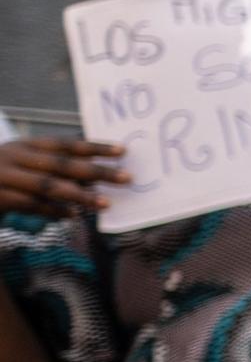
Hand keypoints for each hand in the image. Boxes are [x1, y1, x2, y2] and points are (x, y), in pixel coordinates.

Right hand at [0, 138, 128, 216]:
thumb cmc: (1, 176)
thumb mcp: (24, 164)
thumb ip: (52, 167)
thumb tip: (94, 178)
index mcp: (24, 145)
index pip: (65, 144)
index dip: (94, 147)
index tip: (123, 151)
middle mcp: (14, 156)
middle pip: (62, 164)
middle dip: (96, 171)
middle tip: (126, 178)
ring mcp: (3, 176)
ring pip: (47, 185)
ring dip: (78, 196)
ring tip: (105, 203)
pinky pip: (29, 205)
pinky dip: (52, 211)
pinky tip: (71, 217)